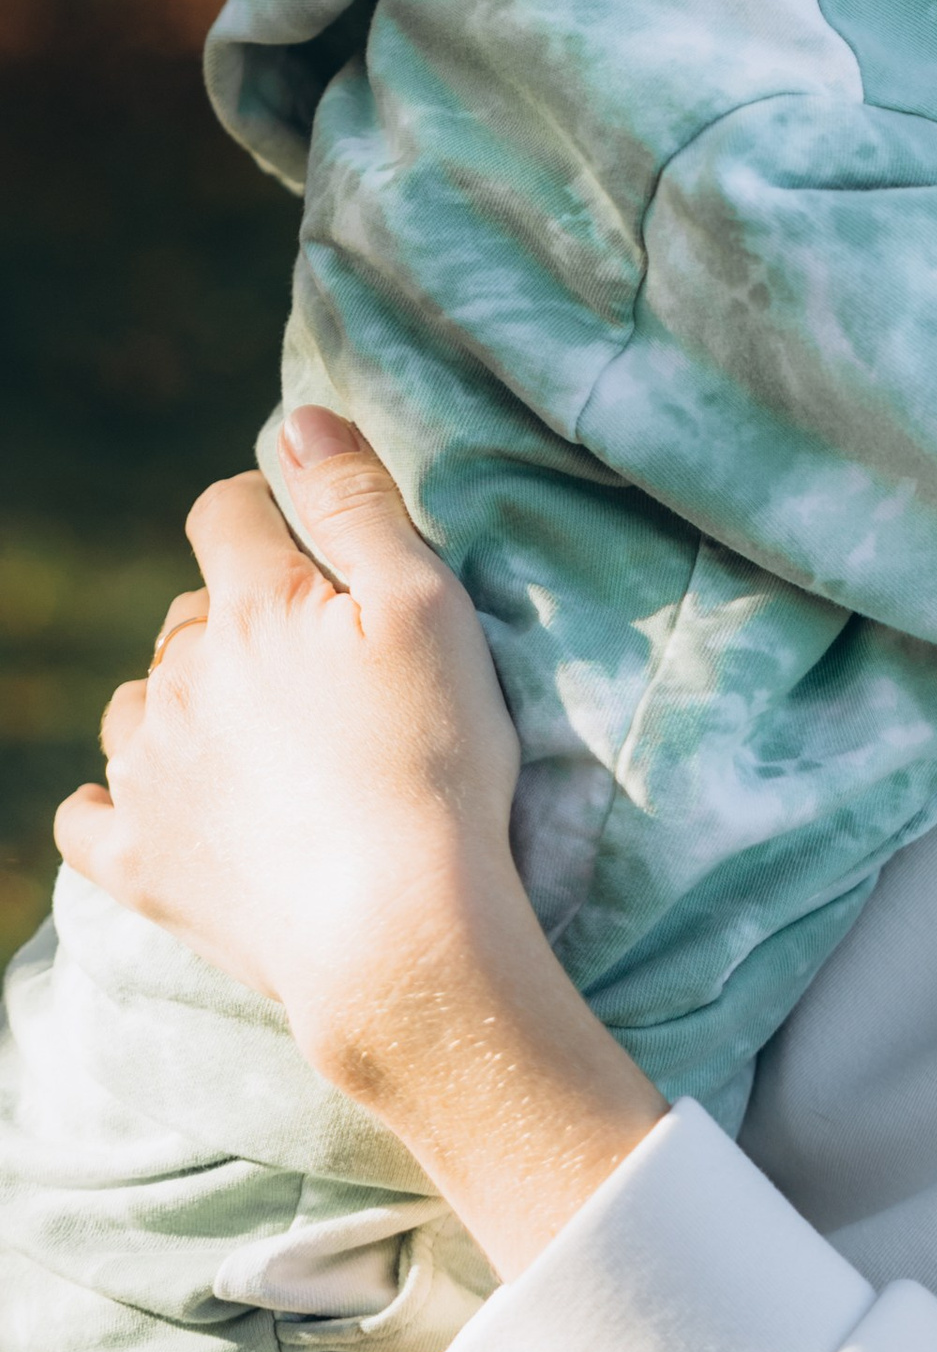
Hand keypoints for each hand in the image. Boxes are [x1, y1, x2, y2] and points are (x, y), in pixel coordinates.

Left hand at [59, 416, 524, 1061]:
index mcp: (254, 606)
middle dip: (235, 618)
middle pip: (185, 615)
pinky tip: (150, 802)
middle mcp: (179, 680)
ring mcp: (150, 774)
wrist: (399, 931)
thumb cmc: (434, 762)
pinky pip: (87, 813)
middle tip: (313, 664)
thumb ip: (359, 504)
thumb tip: (300, 420)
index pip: (226, 512)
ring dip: (178, 702)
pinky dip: (111, 799)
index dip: (264, 509)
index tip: (306, 542)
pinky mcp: (139, 862)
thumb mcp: (429, 608)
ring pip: (136, 703)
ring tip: (247, 736)